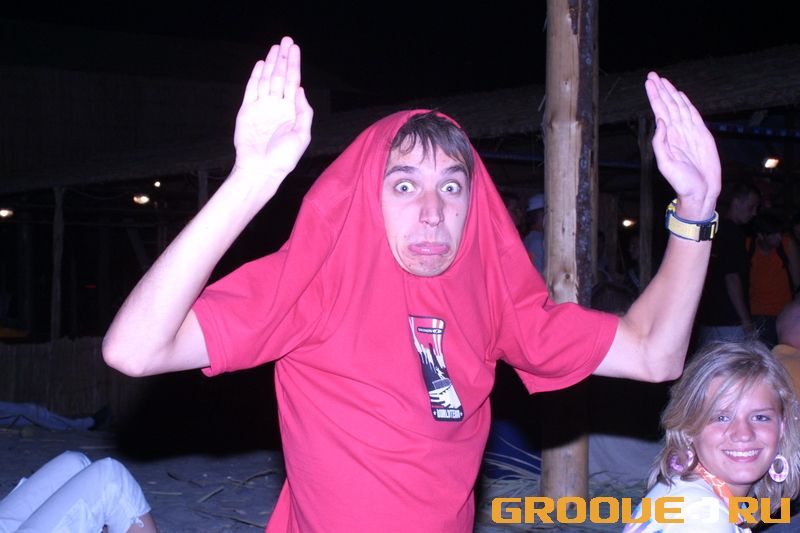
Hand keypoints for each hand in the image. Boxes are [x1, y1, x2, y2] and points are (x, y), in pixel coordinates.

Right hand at [233, 36, 313, 182]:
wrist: (260, 169)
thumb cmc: (283, 158)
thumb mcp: (302, 135)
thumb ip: (303, 112)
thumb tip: (300, 90)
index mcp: (291, 111)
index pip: (294, 82)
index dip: (294, 65)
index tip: (295, 49)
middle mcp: (277, 107)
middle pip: (280, 76)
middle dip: (283, 58)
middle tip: (286, 40)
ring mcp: (261, 107)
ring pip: (267, 79)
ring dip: (271, 63)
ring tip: (275, 47)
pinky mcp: (247, 111)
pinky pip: (251, 89)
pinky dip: (256, 76)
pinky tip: (261, 64)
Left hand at [645, 72, 719, 218]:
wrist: (701, 192)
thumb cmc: (682, 183)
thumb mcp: (666, 164)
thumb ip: (660, 143)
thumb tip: (660, 122)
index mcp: (667, 138)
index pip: (659, 112)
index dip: (654, 97)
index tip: (649, 83)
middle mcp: (677, 132)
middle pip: (668, 106)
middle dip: (660, 90)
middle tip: (652, 75)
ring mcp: (690, 132)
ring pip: (679, 108)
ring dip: (671, 93)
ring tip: (663, 80)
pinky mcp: (703, 135)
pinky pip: (694, 115)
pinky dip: (687, 104)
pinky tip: (680, 95)